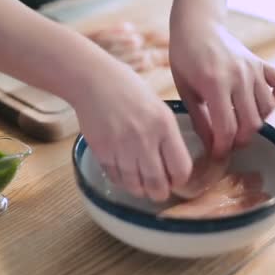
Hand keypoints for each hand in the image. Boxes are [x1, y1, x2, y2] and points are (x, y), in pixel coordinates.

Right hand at [71, 64, 191, 201]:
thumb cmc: (129, 90)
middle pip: (157, 184)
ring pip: (135, 185)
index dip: (180, 181)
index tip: (176, 180)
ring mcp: (121, 146)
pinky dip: (122, 181)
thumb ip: (168, 135)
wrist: (94, 81)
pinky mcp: (102, 151)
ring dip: (140, 190)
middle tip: (159, 191)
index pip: (180, 169)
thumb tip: (174, 165)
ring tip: (142, 186)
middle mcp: (144, 138)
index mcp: (164, 126)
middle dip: (160, 193)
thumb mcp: (159, 107)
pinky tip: (125, 175)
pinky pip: (116, 177)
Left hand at [169, 19, 274, 157]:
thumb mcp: (185, 90)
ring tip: (239, 124)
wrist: (197, 26)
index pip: (227, 128)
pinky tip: (261, 105)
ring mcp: (253, 69)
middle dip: (239, 140)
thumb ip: (200, 119)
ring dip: (255, 123)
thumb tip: (211, 145)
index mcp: (215, 84)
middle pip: (251, 123)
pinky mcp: (261, 63)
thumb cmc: (185, 57)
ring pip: (267, 109)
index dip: (223, 147)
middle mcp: (239, 77)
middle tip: (228, 142)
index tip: (217, 154)